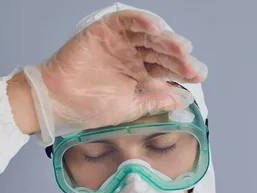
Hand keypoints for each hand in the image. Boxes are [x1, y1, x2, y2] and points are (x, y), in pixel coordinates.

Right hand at [17, 10, 207, 142]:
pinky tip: (156, 29)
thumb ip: (155, 100)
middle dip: (178, 57)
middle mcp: (132, 56)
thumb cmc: (89, 107)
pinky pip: (126, 21)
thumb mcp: (130, 107)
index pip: (166, 68)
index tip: (197, 75)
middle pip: (161, 51)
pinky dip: (141, 21)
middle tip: (191, 64)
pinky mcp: (105, 31)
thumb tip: (180, 99)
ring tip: (180, 47)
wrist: (59, 102)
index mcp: (139, 74)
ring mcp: (120, 42)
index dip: (182, 70)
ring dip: (165, 39)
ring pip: (148, 36)